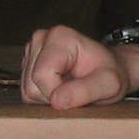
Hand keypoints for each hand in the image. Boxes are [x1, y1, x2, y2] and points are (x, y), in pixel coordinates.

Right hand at [20, 25, 138, 108]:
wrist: (110, 69)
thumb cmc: (112, 74)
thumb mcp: (110, 84)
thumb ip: (86, 91)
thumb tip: (56, 101)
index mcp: (59, 37)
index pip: (42, 76)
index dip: (58, 93)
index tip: (80, 91)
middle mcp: (41, 38)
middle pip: (32, 84)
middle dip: (54, 96)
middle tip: (77, 91)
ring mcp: (32, 50)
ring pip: (27, 90)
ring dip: (49, 98)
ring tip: (70, 89)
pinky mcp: (28, 63)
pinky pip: (27, 92)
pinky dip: (44, 97)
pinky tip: (61, 88)